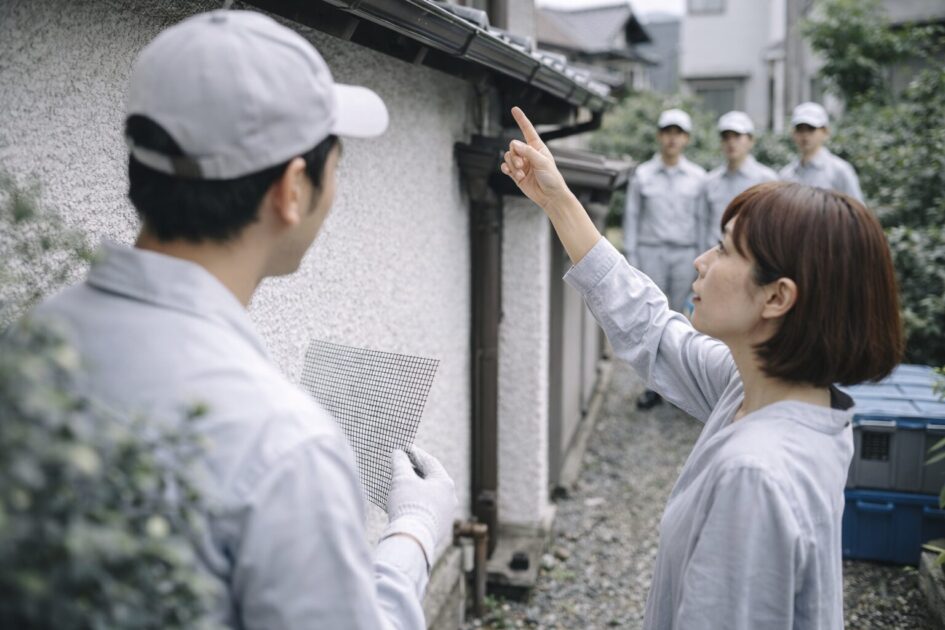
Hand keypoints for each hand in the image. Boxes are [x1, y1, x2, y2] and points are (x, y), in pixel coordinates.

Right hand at [382, 446, 456, 570]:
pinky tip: (405, 505)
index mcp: (445, 482)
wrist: (412, 540)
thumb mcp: (401, 479)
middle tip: (402, 465)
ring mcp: (446, 514)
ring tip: (401, 486)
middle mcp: (450, 498)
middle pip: (431, 479)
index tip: (404, 449)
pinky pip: (428, 510)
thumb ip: (400, 463)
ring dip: (416, 489)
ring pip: (430, 496)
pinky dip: (417, 504)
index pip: (429, 462)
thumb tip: (398, 453)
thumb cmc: (409, 505)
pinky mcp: (439, 528)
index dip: (415, 454)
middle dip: (415, 472)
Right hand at [500, 107, 570, 209]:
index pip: (527, 129)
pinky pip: (506, 167)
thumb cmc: (552, 178)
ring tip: (521, 173)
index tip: (514, 109)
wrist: (550, 196)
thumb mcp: (542, 162)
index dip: (521, 119)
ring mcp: (522, 163)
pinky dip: (507, 170)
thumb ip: (528, 152)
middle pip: (513, 146)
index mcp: (537, 147)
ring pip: (508, 157)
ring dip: (512, 165)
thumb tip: (514, 144)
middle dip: (515, 155)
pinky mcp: (516, 174)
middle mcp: (528, 153)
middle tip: (522, 165)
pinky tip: (512, 174)